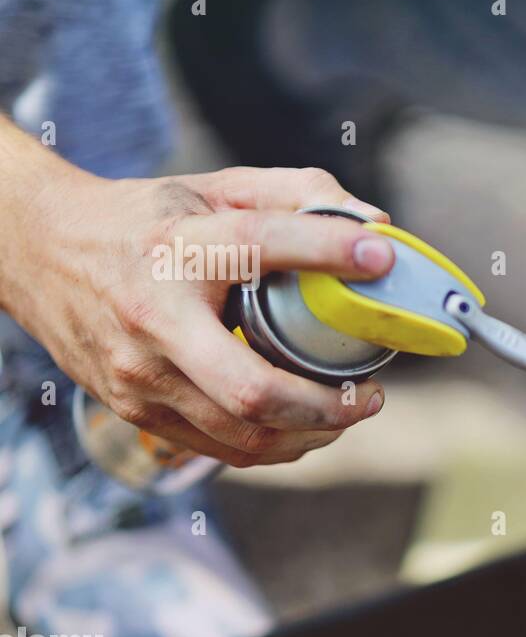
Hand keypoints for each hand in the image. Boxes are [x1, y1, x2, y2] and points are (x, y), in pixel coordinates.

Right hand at [4, 161, 395, 466]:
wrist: (35, 251)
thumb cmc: (142, 222)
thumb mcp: (211, 188)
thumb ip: (293, 194)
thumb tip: (374, 221)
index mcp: (175, 249)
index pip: (260, 244)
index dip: (327, 250)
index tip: (380, 259)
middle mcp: (153, 319)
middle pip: (252, 389)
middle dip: (328, 405)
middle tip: (372, 396)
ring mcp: (138, 375)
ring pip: (241, 435)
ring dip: (311, 435)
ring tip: (349, 413)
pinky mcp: (133, 410)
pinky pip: (219, 448)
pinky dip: (274, 445)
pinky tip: (305, 428)